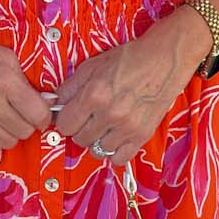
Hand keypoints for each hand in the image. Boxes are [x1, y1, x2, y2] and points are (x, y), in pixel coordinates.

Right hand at [0, 19, 54, 156]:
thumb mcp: (6, 57)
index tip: (41, 110)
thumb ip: (28, 80)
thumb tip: (47, 102)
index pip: (39, 114)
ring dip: (11, 132)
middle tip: (22, 112)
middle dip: (28, 122)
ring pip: (9, 143)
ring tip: (5, 118)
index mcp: (5, 82)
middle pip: (25, 131)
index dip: (44, 115)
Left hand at [49, 10, 210, 161]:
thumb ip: (70, 86)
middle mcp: (110, 114)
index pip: (64, 125)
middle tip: (88, 119)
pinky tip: (115, 138)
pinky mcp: (142, 135)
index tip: (70, 116)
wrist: (164, 59)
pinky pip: (119, 158)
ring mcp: (127, 127)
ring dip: (97, 140)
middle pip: (79, 139)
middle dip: (80, 129)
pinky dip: (114, 151)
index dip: (65, 120)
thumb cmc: (130, 59)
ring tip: (104, 126)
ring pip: (97, 150)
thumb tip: (54, 103)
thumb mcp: (93, 65)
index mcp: (95, 95)